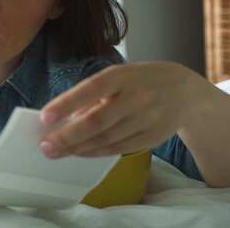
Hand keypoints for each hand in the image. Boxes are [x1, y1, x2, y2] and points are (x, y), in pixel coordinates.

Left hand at [38, 62, 211, 157]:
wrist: (185, 91)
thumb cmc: (139, 82)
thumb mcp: (117, 77)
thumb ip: (92, 96)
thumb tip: (63, 120)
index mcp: (122, 76)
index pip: (91, 90)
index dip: (67, 104)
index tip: (45, 117)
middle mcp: (136, 97)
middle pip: (97, 121)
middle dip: (68, 136)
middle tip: (45, 145)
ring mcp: (146, 119)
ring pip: (106, 139)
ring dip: (77, 147)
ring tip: (56, 151)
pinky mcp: (152, 138)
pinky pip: (118, 149)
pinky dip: (95, 152)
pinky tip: (78, 152)